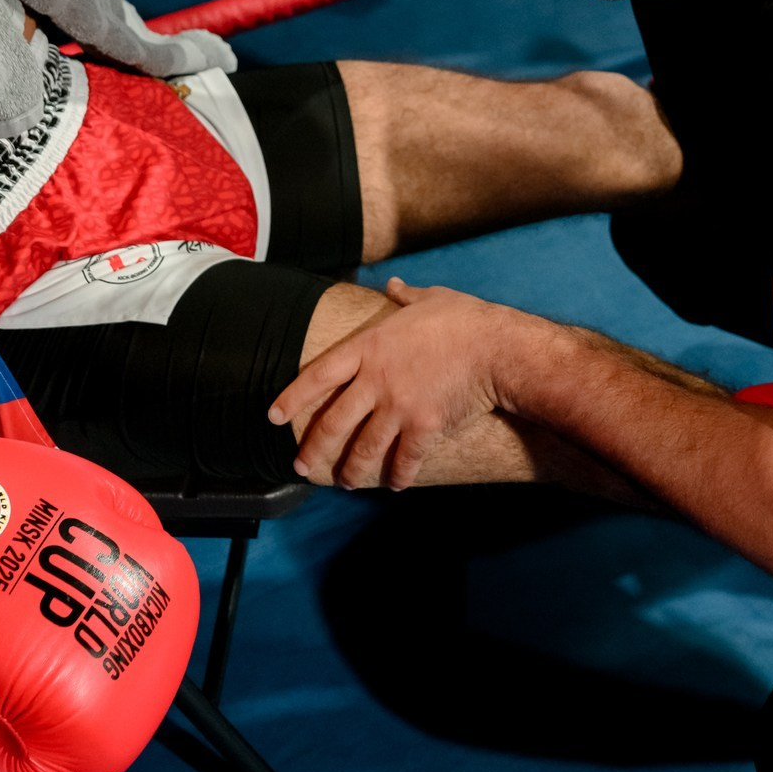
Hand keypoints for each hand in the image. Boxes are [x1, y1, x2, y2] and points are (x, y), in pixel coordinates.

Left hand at [268, 279, 542, 489]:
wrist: (497, 348)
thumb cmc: (465, 320)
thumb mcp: (430, 298)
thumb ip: (405, 297)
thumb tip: (393, 286)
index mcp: (369, 346)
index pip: (318, 375)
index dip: (293, 398)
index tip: (275, 416)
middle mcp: (376, 379)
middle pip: (333, 422)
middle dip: (314, 449)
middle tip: (302, 467)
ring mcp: (399, 405)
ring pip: (364, 447)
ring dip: (352, 470)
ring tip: (346, 482)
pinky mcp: (424, 427)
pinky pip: (404, 459)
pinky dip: (397, 475)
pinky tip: (394, 484)